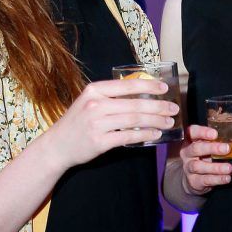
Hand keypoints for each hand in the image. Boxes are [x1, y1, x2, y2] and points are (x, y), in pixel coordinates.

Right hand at [46, 78, 177, 170]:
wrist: (57, 146)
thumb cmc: (77, 123)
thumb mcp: (89, 102)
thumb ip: (111, 97)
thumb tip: (142, 94)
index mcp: (94, 90)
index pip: (127, 85)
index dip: (149, 86)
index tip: (164, 89)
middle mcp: (95, 105)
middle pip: (135, 104)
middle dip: (158, 106)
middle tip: (173, 108)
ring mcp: (97, 124)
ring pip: (134, 120)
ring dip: (155, 121)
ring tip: (168, 122)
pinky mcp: (99, 142)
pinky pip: (128, 137)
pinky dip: (145, 135)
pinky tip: (155, 134)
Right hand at [179, 124, 231, 195]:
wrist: (192, 178)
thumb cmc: (203, 157)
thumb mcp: (207, 146)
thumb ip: (216, 141)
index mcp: (191, 141)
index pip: (192, 132)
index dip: (202, 132)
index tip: (215, 134)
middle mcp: (187, 153)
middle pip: (196, 149)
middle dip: (211, 148)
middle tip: (227, 149)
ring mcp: (189, 168)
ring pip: (198, 166)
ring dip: (215, 167)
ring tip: (228, 168)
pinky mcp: (194, 181)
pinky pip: (205, 180)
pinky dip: (217, 179)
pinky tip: (226, 178)